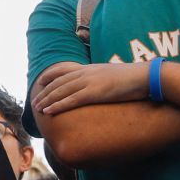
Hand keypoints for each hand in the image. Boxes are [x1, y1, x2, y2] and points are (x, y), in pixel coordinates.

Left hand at [31, 61, 150, 114]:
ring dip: (46, 100)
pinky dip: (57, 106)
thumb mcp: (116, 76)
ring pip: (61, 91)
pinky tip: (48, 111)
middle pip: (59, 82)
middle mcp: (86, 73)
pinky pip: (70, 100)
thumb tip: (105, 87)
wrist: (145, 77)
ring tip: (37, 108)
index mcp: (91, 68)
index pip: (64, 70)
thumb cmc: (135, 79)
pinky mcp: (94, 92)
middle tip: (35, 101)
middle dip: (44, 92)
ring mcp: (89, 82)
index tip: (41, 82)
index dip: (50, 76)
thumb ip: (106, 80)